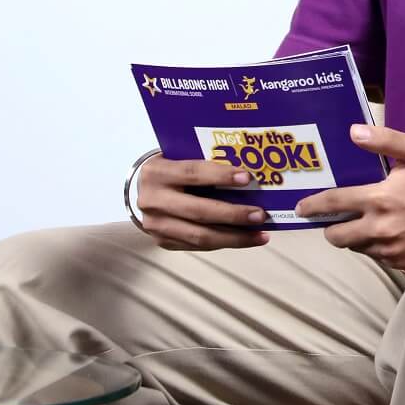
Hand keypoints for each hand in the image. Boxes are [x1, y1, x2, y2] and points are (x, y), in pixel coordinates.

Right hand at [135, 156, 271, 250]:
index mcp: (157, 172)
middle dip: (233, 214)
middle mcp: (153, 200)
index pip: (193, 173)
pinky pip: (199, 245)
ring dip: (234, 237)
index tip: (247, 178)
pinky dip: (224, 242)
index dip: (221, 176)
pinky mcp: (163, 242)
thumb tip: (248, 175)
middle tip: (260, 215)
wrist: (143, 190)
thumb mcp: (180, 158)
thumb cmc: (172, 169)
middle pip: (198, 211)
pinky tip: (245, 239)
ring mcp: (156, 225)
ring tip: (260, 235)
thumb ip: (205, 163)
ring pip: (200, 236)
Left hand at [296, 125, 404, 268]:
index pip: (333, 204)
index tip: (301, 207)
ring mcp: (391, 249)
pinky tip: (384, 232)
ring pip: (355, 248)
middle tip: (333, 219)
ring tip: (361, 223)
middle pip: (336, 237)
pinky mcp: (402, 262)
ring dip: (353, 237)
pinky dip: (373, 246)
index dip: (312, 206)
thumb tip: (353, 132)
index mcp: (381, 199)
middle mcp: (381, 228)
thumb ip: (384, 140)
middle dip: (329, 228)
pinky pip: (375, 257)